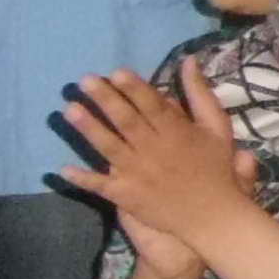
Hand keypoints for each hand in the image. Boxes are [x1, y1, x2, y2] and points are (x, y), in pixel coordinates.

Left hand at [57, 61, 261, 270]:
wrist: (213, 217)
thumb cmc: (214, 169)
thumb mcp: (216, 128)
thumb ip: (200, 94)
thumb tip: (188, 60)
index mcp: (176, 133)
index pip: (152, 106)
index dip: (134, 89)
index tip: (115, 72)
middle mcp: (154, 151)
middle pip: (126, 121)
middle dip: (105, 100)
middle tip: (84, 81)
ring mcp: (138, 175)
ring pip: (110, 148)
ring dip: (89, 129)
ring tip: (69, 110)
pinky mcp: (127, 196)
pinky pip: (102, 186)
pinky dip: (83, 179)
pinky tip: (62, 169)